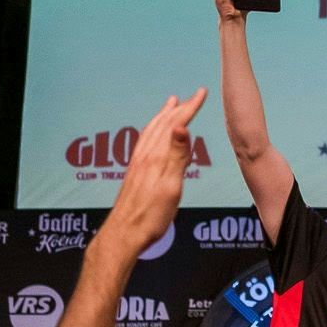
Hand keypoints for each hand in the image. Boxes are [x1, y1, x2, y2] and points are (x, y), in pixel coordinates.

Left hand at [103, 89, 208, 254]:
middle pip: (163, 124)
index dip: (190, 107)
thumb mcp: (171, 186)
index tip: (201, 93)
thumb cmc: (150, 215)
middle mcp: (146, 155)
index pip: (176, 124)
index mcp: (157, 156)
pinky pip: (145, 143)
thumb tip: (182, 126)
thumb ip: (177, 155)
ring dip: (163, 116)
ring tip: (170, 106)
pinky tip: (153, 137)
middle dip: (179, 109)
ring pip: (152, 132)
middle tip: (190, 97)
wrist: (124, 233)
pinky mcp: (135, 172)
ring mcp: (138, 163)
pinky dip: (153, 131)